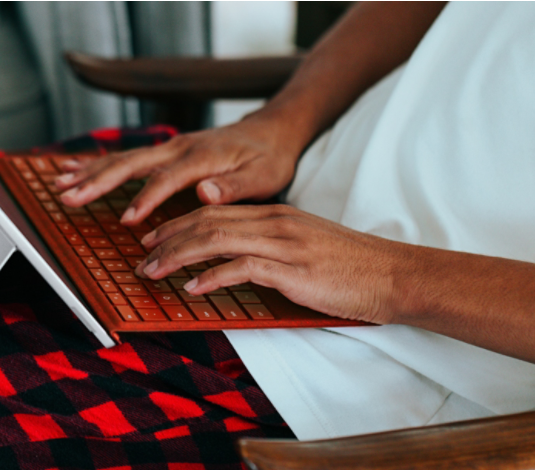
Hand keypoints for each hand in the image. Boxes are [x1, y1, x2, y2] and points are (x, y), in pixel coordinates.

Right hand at [54, 110, 307, 224]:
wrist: (271, 131)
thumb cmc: (269, 158)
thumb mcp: (264, 176)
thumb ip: (234, 186)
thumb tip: (205, 190)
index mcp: (202, 157)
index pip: (167, 178)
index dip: (147, 199)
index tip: (128, 220)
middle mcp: (179, 148)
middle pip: (132, 163)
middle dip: (98, 181)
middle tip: (68, 195)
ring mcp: (169, 147)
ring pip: (123, 158)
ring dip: (90, 172)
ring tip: (60, 185)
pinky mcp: (166, 151)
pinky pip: (127, 157)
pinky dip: (100, 164)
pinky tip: (76, 170)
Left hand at [134, 205, 416, 324]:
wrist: (393, 275)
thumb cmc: (350, 267)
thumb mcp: (304, 246)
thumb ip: (270, 247)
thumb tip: (237, 263)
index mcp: (274, 215)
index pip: (215, 212)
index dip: (179, 224)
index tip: (154, 238)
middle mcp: (274, 222)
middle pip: (207, 221)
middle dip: (168, 237)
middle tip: (141, 254)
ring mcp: (283, 244)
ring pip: (216, 239)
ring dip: (178, 256)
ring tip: (152, 270)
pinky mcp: (293, 269)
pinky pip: (242, 268)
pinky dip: (212, 277)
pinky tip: (192, 289)